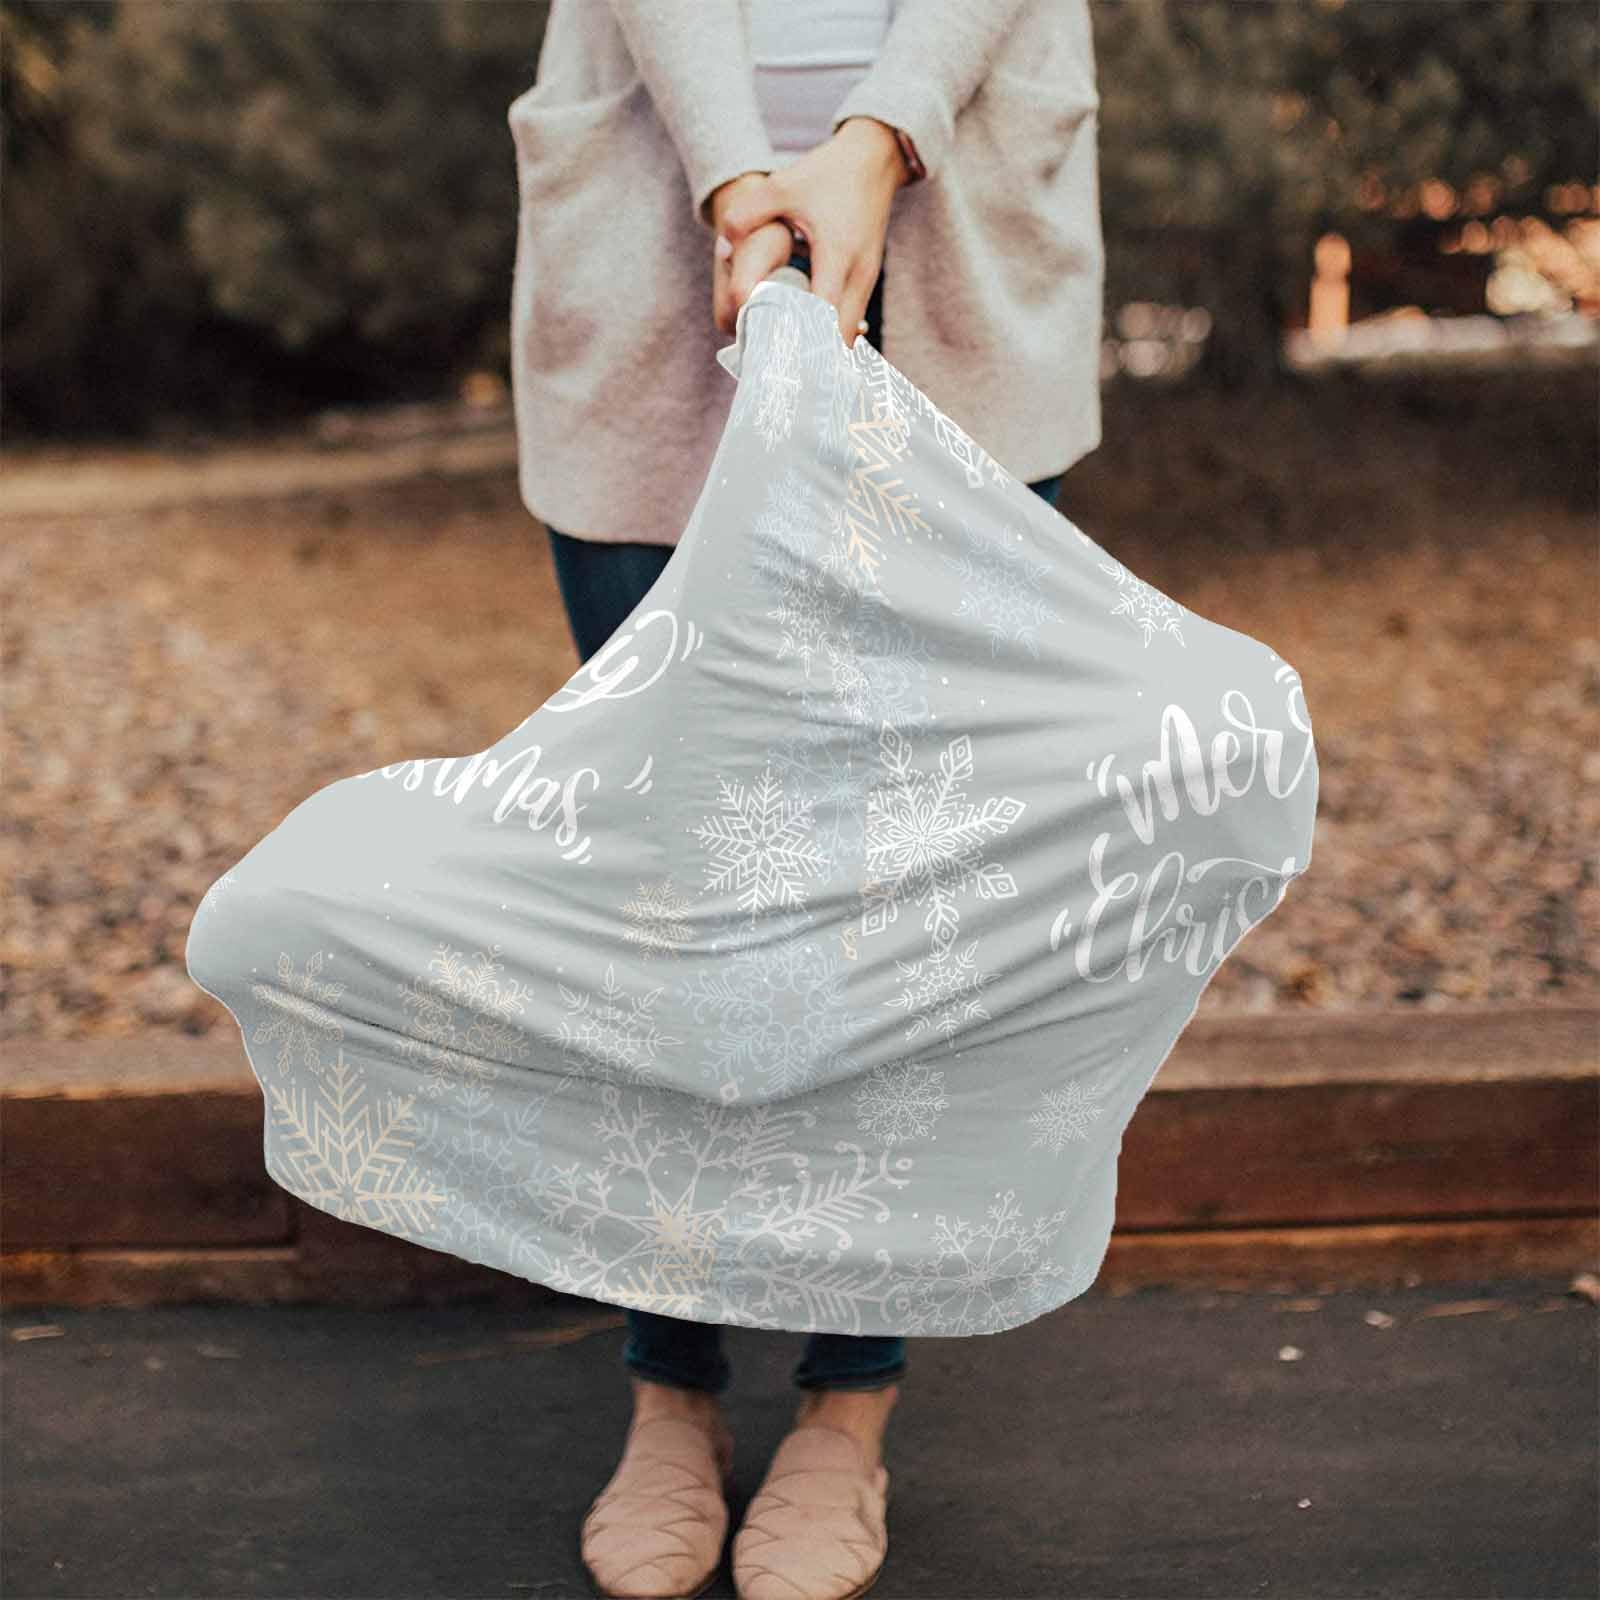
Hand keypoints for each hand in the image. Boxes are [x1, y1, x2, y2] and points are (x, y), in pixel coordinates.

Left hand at [711, 118, 909, 348]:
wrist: (873, 159)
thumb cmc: (828, 173)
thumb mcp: (783, 186)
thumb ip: (747, 214)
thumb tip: (722, 247)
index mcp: (837, 255)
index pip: (823, 318)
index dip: (801, 343)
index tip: (777, 361)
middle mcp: (858, 274)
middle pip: (840, 339)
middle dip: (812, 359)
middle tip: (779, 372)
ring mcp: (867, 280)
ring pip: (848, 334)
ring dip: (822, 349)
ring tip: (789, 361)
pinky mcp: (866, 280)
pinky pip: (850, 320)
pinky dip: (830, 335)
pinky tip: (804, 340)